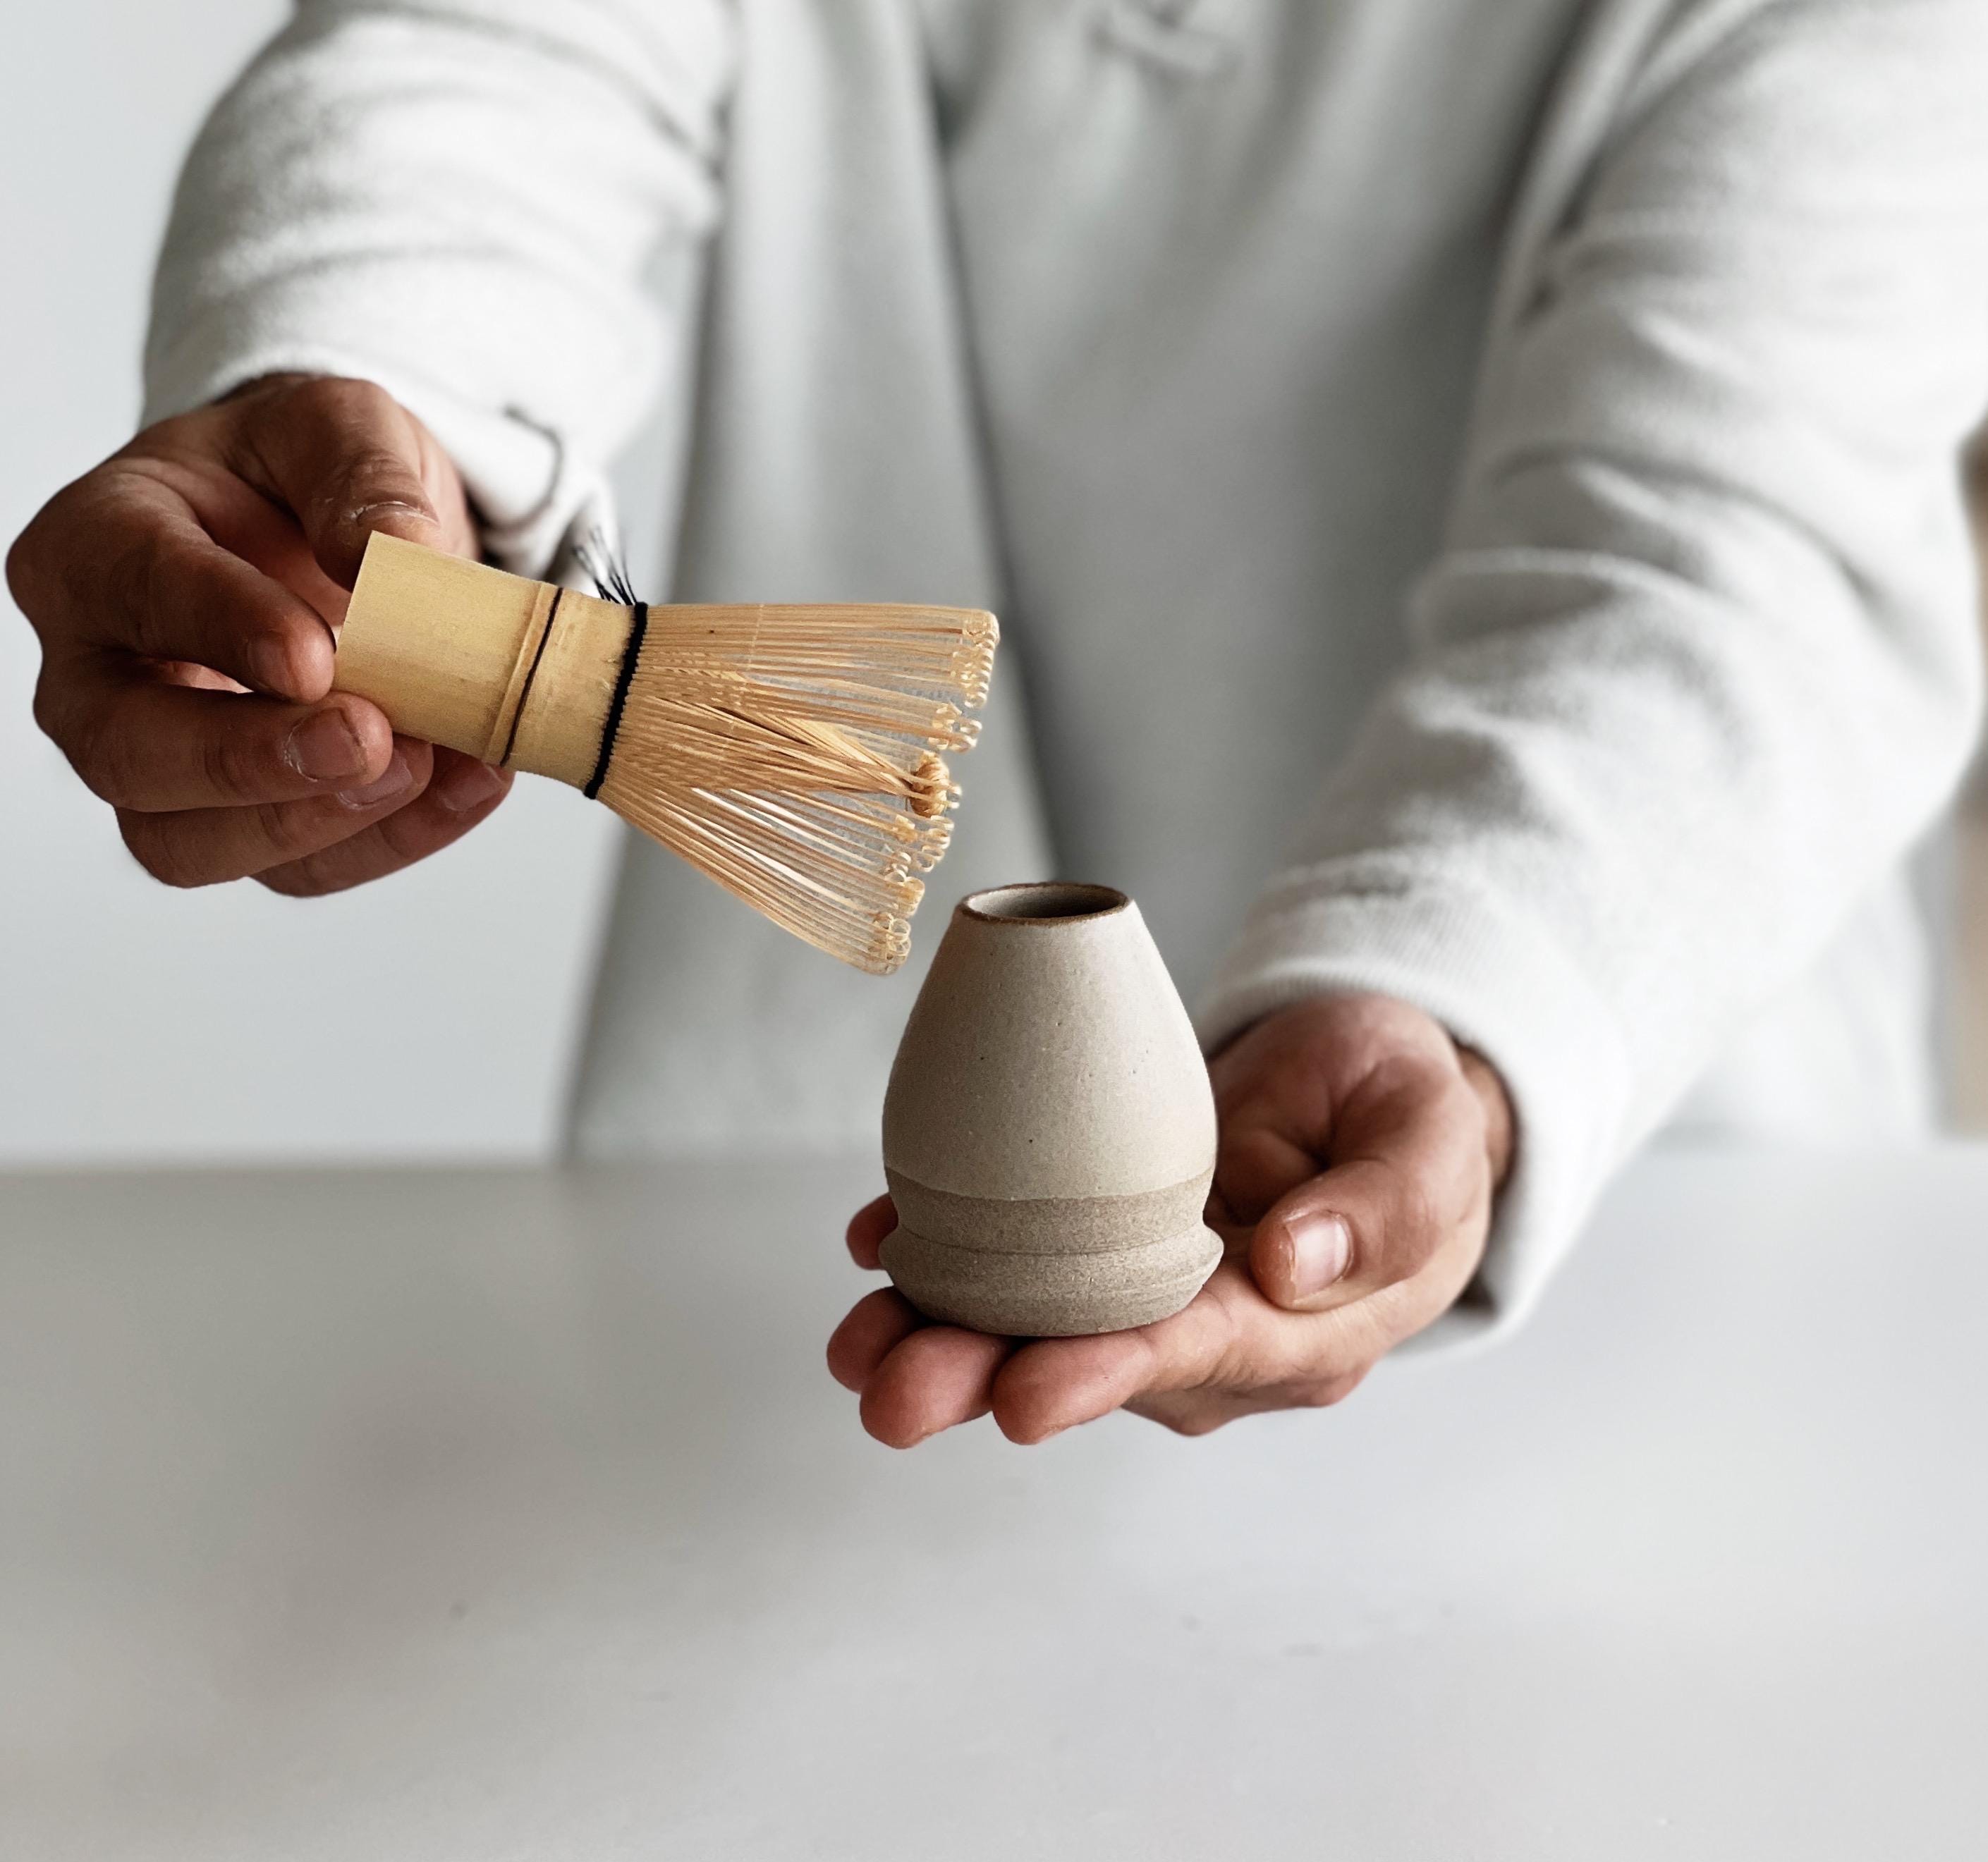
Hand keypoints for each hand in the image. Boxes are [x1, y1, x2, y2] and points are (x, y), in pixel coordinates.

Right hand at [7, 374, 512, 893]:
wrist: (340, 538)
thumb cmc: (306, 480)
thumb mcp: (344, 428)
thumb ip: (362, 474)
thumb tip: (389, 551)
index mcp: (99, 547)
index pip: (134, 593)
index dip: (223, 629)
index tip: (316, 657)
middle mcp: (100, 671)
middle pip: (126, 752)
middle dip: (248, 763)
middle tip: (369, 740)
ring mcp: (159, 762)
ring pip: (185, 843)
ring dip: (314, 823)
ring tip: (426, 767)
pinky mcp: (240, 824)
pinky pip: (295, 869)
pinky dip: (391, 839)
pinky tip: (469, 783)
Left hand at [828, 993, 1514, 1444]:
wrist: (1363, 1081)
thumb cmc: (1407, 1110)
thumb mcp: (1432, 1138)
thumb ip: (1388, 1206)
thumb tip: (1292, 1262)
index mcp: (1303, 1328)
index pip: (1197, 1356)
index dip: (1108, 1373)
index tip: (1026, 1394)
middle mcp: (1210, 1331)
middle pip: (1088, 1359)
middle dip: (983, 1377)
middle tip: (891, 1393)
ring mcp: (1145, 1288)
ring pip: (1031, 1323)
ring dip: (936, 1335)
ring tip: (855, 1346)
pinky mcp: (1098, 1236)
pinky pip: (1012, 1255)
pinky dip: (937, 1250)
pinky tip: (877, 1240)